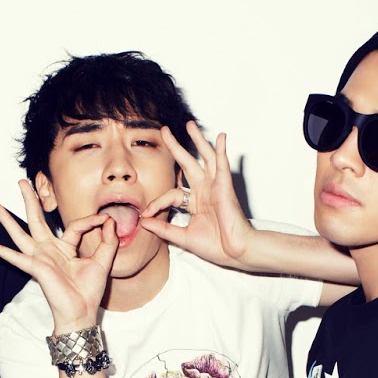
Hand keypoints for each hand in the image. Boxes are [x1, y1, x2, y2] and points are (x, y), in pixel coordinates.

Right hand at [0, 181, 116, 331]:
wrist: (81, 312)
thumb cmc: (89, 290)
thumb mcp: (104, 261)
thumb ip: (108, 240)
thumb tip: (109, 220)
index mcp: (66, 247)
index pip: (76, 225)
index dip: (91, 221)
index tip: (105, 219)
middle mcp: (49, 250)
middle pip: (37, 220)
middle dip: (30, 200)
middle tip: (22, 182)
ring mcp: (40, 258)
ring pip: (21, 234)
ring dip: (7, 220)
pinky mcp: (35, 267)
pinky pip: (15, 258)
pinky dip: (0, 252)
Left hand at [139, 121, 254, 267]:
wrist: (234, 252)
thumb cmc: (215, 246)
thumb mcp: (182, 237)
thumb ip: (163, 229)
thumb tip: (143, 222)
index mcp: (194, 202)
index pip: (170, 193)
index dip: (156, 203)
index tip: (146, 216)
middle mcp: (204, 191)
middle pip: (187, 164)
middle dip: (175, 147)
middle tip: (165, 132)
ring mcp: (214, 187)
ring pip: (205, 158)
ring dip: (197, 141)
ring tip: (190, 125)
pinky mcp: (224, 186)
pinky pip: (222, 164)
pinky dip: (221, 150)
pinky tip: (221, 137)